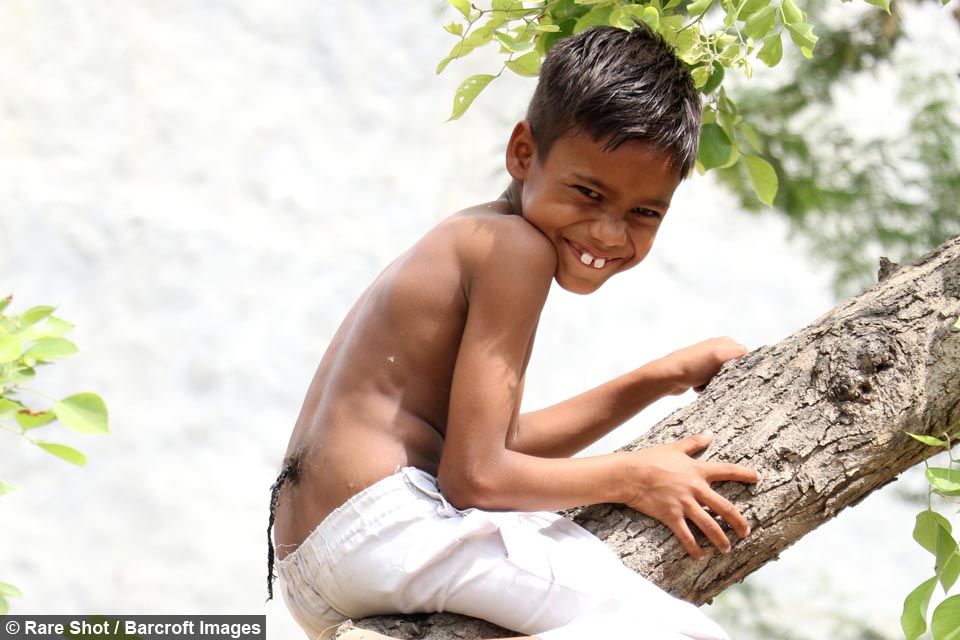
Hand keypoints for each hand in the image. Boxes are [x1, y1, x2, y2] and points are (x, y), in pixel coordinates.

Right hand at [621, 433, 758, 557]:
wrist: (630, 473)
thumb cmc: (650, 459)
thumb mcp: (674, 448)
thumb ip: (694, 443)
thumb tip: (709, 434)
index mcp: (697, 471)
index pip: (727, 471)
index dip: (744, 473)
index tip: (758, 478)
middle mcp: (695, 488)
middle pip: (725, 507)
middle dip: (738, 521)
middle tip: (745, 532)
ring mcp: (684, 503)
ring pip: (710, 525)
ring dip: (720, 539)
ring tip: (726, 549)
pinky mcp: (672, 516)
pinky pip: (687, 536)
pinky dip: (694, 548)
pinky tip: (699, 555)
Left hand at [659, 337, 746, 394]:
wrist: (668, 377)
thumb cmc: (692, 365)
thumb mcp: (717, 356)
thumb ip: (735, 352)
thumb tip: (745, 350)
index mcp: (724, 342)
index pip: (743, 356)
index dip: (739, 367)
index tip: (731, 373)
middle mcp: (716, 349)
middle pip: (733, 368)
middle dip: (727, 377)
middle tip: (716, 379)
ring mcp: (707, 361)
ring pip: (722, 377)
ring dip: (715, 383)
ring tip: (704, 383)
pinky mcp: (700, 372)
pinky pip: (711, 383)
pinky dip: (706, 387)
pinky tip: (698, 387)